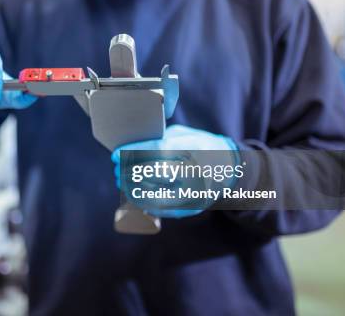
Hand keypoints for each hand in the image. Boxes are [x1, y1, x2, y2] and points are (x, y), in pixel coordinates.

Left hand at [111, 124, 238, 217]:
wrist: (229, 169)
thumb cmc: (202, 147)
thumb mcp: (185, 135)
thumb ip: (161, 140)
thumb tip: (133, 147)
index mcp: (194, 149)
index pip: (157, 150)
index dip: (132, 153)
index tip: (115, 154)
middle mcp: (195, 172)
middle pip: (153, 174)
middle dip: (128, 171)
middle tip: (116, 168)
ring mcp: (194, 192)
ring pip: (154, 195)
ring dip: (132, 188)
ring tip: (121, 180)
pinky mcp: (191, 207)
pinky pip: (161, 209)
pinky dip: (143, 201)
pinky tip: (132, 194)